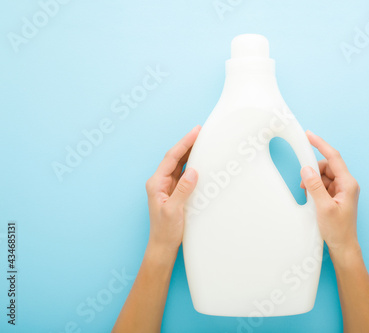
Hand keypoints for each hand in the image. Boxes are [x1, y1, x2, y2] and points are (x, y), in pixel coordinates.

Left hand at [145, 125, 200, 254]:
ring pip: (179, 164)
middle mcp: (160, 182)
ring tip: (202, 142)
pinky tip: (200, 161)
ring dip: (190, 153)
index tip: (196, 132)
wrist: (163, 246)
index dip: (184, 143)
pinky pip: (183, 174)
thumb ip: (183, 190)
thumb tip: (193, 172)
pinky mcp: (174, 192)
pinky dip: (192, 165)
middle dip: (187, 144)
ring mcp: (167, 187)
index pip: (172, 158)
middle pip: (175, 157)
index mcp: (156, 183)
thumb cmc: (165, 230)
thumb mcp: (173, 210)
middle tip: (201, 132)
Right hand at [300, 130, 360, 256]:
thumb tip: (307, 169)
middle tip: (304, 185)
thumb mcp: (323, 208)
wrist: (344, 247)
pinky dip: (315, 189)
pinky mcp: (337, 196)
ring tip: (309, 197)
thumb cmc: (338, 230)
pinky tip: (313, 200)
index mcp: (348, 184)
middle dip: (313, 172)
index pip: (333, 157)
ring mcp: (342, 190)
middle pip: (327, 166)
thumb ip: (315, 187)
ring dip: (313, 182)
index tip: (309, 135)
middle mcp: (347, 184)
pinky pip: (323, 185)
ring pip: (323, 176)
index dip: (320, 144)